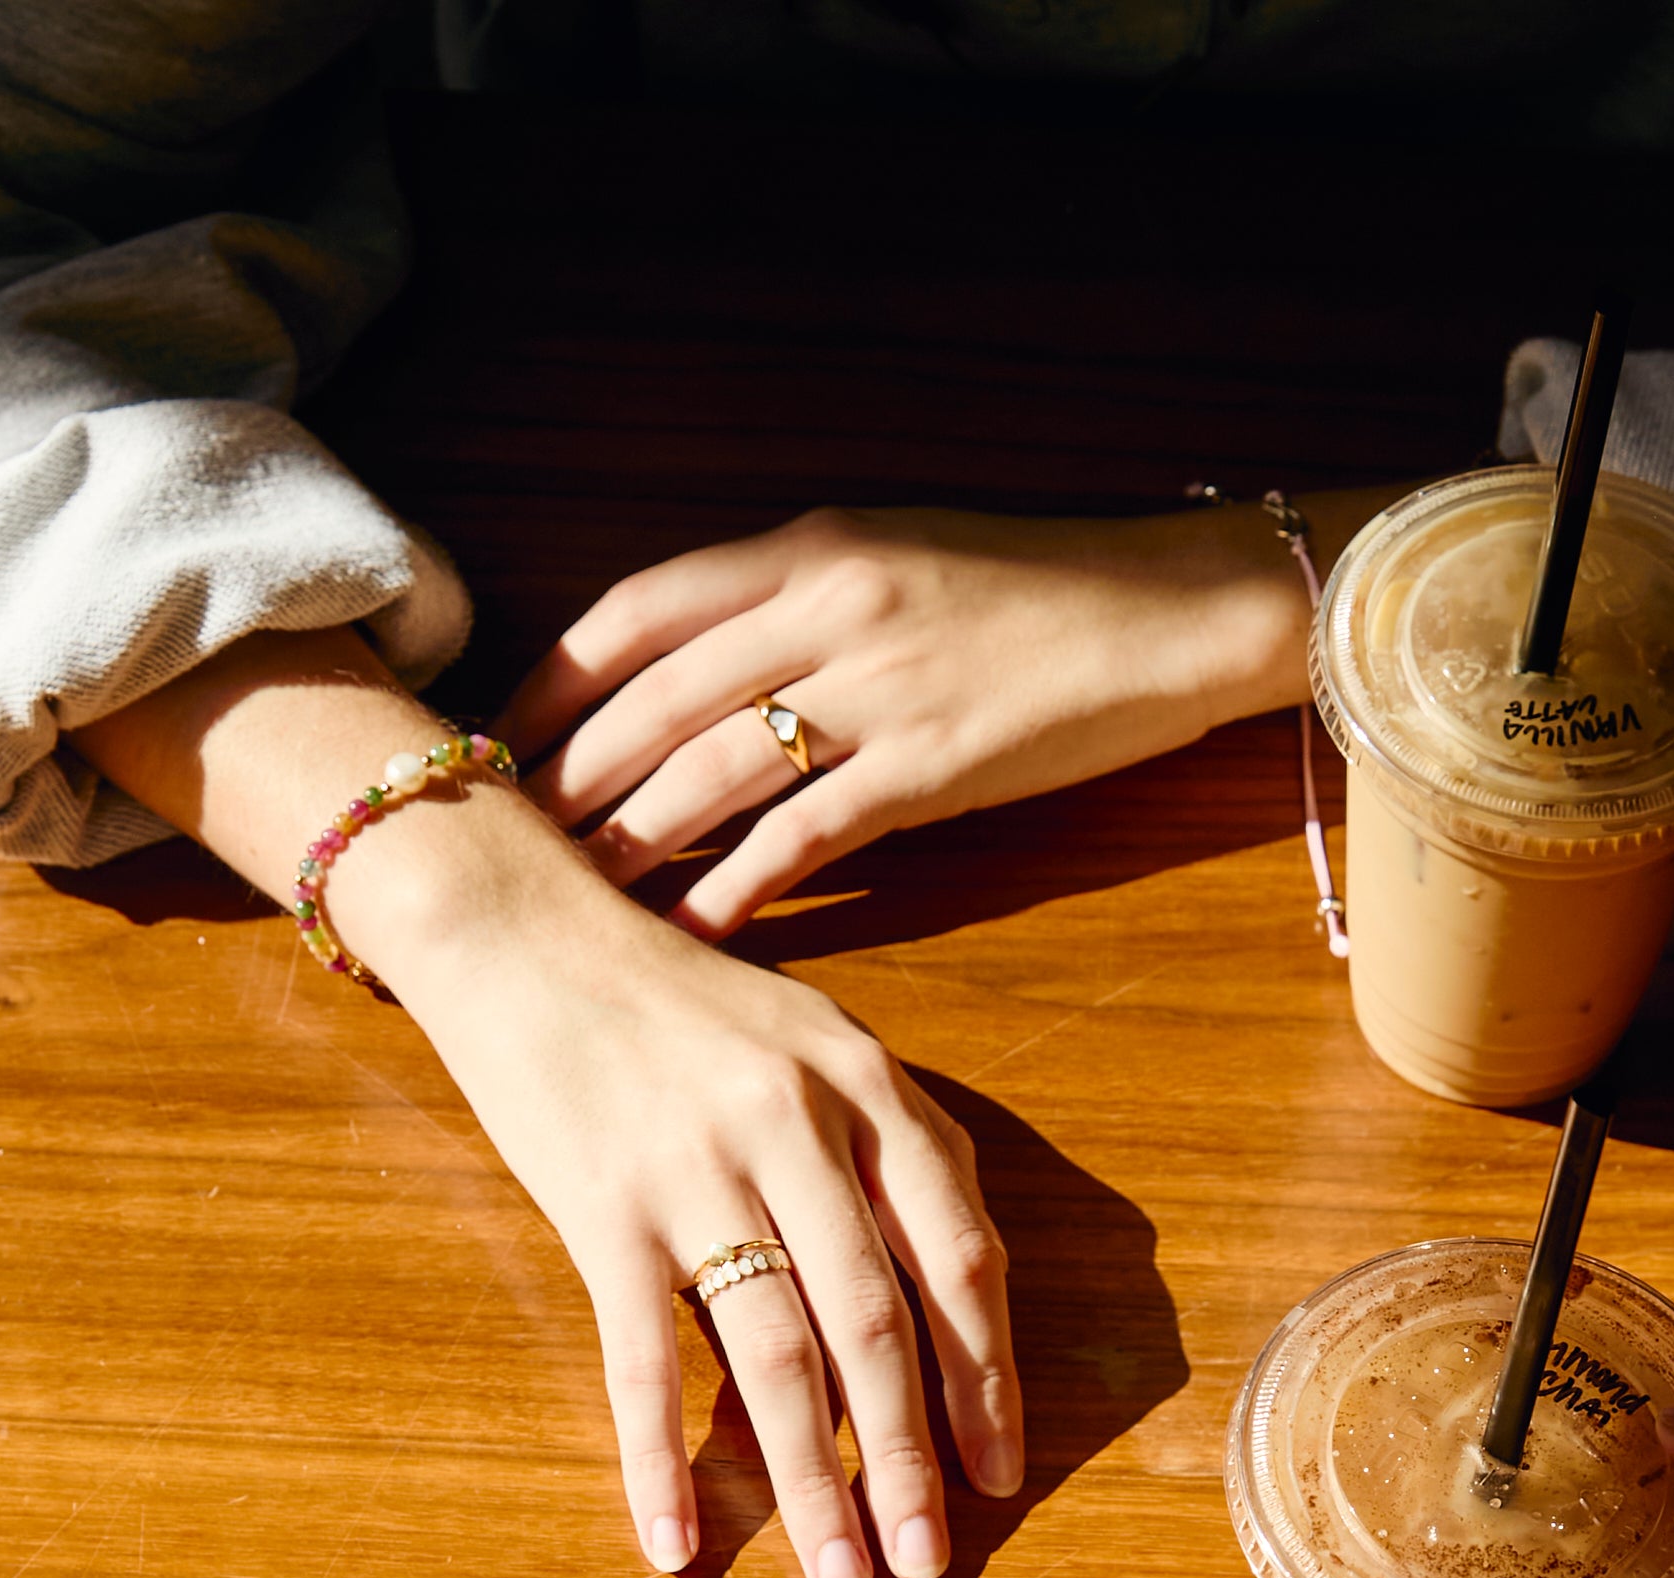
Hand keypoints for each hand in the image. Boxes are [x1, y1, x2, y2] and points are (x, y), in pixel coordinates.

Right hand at [72, 631, 1019, 1577]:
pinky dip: (659, 1459)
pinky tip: (675, 1541)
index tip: (998, 1477)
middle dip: (912, 1460)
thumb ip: (882, 1157)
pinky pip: (641, 1357)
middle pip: (878, 1323)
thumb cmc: (680, 1008)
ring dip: (814, 1483)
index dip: (987, 1378)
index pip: (958, 1256)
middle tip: (930, 1563)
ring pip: (777, 1354)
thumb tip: (943, 1303)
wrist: (524, 929)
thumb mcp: (811, 1048)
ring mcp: (697, 1166)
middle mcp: (797, 1126)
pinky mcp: (601, 1205)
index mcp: (869, 1088)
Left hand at [502, 504, 1316, 939]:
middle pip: (652, 697)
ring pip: (711, 767)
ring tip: (577, 899)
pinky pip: (804, 833)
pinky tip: (694, 935)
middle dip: (568, 774)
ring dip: (631, 839)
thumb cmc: (1037, 595)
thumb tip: (701, 679)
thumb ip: (795, 608)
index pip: (636, 610)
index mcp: (807, 547)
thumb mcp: (896, 563)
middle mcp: (826, 604)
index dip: (554, 680)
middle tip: (510, 841)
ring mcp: (878, 684)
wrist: (1173, 611)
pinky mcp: (932, 764)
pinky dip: (736, 887)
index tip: (500, 738)